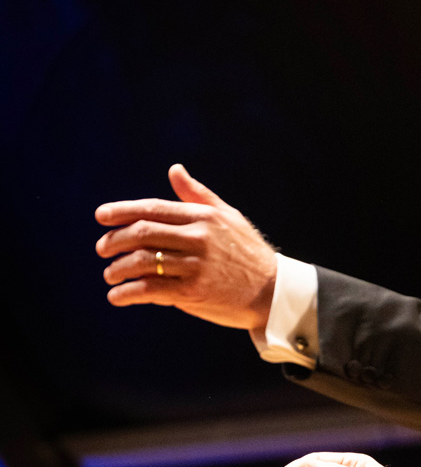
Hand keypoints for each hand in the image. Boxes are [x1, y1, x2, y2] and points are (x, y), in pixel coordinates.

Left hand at [96, 164, 276, 328]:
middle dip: (115, 241)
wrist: (273, 293)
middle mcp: (199, 238)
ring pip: (144, 262)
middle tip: (102, 249)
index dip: (122, 211)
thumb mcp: (228, 217)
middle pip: (143, 233)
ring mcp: (196, 266)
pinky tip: (117, 296)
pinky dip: (129, 293)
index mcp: (203, 217)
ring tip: (110, 275)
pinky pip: (152, 290)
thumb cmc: (249, 253)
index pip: (153, 209)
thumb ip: (197, 195)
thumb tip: (174, 169)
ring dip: (119, 269)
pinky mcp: (194, 292)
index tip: (101, 217)